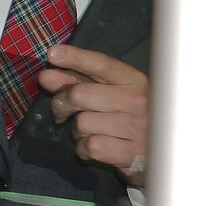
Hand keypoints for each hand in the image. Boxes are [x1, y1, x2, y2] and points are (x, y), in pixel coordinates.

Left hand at [39, 44, 149, 187]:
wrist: (158, 152)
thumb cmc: (126, 118)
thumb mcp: (108, 94)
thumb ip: (77, 82)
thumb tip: (46, 75)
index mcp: (134, 81)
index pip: (101, 64)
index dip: (75, 57)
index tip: (52, 53)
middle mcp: (138, 100)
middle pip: (79, 94)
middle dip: (62, 104)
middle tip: (62, 112)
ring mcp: (137, 127)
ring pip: (81, 123)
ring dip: (77, 131)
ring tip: (91, 132)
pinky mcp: (132, 152)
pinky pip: (90, 146)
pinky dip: (84, 149)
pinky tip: (96, 147)